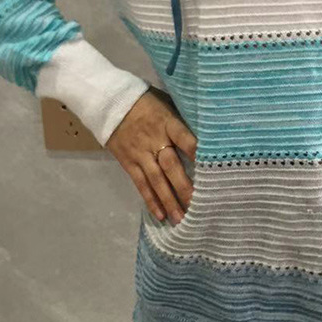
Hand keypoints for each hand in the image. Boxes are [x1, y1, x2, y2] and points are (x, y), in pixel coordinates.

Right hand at [105, 87, 197, 225]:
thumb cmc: (147, 102)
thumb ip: (183, 120)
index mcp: (167, 123)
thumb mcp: (168, 103)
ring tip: (181, 219)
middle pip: (171, 166)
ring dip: (169, 200)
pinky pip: (141, 184)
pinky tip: (160, 215)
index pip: (184, 138)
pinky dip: (150, 200)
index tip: (211, 168)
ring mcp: (140, 153)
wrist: (110, 102)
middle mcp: (154, 140)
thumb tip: (208, 134)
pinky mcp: (128, 163)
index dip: (196, 153)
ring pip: (156, 180)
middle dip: (184, 187)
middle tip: (199, 206)